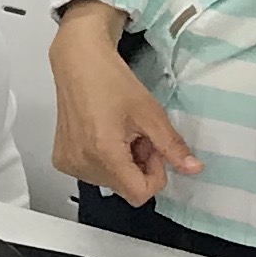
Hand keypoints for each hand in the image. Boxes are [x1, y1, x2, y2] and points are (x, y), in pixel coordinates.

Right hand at [48, 5, 201, 203]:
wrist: (79, 63)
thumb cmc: (111, 80)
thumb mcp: (151, 113)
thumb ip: (172, 146)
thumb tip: (193, 168)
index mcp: (104, 153)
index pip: (139, 194)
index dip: (154, 174)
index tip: (154, 149)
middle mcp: (82, 163)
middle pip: (125, 188)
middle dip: (138, 166)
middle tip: (137, 135)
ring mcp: (69, 163)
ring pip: (111, 182)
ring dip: (123, 163)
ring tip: (119, 132)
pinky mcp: (62, 160)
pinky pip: (93, 174)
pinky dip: (105, 160)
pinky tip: (103, 134)